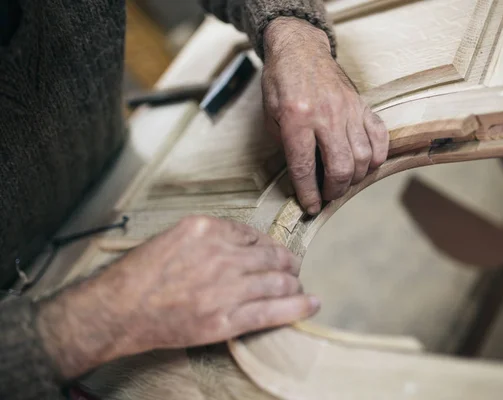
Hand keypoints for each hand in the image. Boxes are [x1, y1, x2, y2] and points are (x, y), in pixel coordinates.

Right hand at [36, 216, 318, 378]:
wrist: (118, 309)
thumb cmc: (141, 273)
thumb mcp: (173, 237)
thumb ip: (209, 236)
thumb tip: (241, 242)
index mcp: (206, 229)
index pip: (253, 234)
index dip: (268, 246)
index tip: (274, 252)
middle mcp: (221, 255)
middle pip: (271, 257)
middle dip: (287, 263)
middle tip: (292, 269)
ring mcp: (225, 288)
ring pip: (277, 282)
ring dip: (293, 284)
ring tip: (298, 287)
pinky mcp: (225, 320)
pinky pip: (271, 312)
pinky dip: (297, 307)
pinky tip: (312, 304)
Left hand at [262, 17, 388, 214]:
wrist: (300, 49)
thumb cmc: (281, 82)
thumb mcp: (270, 115)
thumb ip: (286, 145)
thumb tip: (304, 175)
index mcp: (297, 119)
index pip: (305, 167)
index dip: (308, 194)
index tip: (310, 207)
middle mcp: (326, 115)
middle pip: (340, 167)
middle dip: (334, 190)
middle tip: (328, 195)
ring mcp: (349, 109)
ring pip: (363, 156)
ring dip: (354, 178)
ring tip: (343, 182)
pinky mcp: (362, 105)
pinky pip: (379, 136)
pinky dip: (377, 156)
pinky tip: (368, 165)